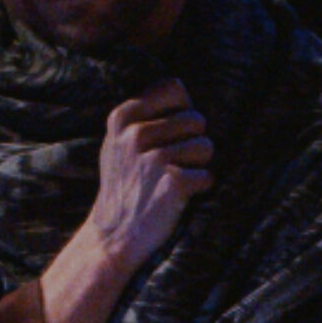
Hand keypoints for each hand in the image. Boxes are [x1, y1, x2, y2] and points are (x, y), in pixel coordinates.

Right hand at [86, 79, 213, 271]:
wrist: (113, 235)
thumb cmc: (124, 185)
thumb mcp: (118, 142)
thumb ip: (143, 114)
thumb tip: (180, 87)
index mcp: (122, 117)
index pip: (175, 88)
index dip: (182, 110)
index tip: (172, 132)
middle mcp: (135, 134)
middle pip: (196, 119)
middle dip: (192, 142)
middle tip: (171, 164)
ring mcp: (154, 158)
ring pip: (206, 147)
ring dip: (197, 166)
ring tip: (172, 180)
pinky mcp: (174, 183)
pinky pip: (207, 175)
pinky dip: (199, 188)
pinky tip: (177, 197)